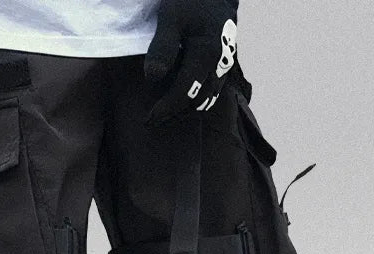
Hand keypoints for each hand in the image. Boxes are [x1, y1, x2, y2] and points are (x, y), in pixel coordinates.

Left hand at [143, 0, 237, 121]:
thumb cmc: (187, 2)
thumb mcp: (170, 18)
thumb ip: (163, 47)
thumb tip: (153, 78)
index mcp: (207, 51)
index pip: (185, 91)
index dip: (166, 108)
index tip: (148, 118)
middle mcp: (220, 63)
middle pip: (197, 101)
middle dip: (174, 114)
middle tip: (151, 122)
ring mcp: (224, 65)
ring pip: (207, 99)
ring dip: (185, 111)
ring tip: (163, 115)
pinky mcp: (223, 66)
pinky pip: (212, 91)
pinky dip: (195, 101)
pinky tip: (178, 103)